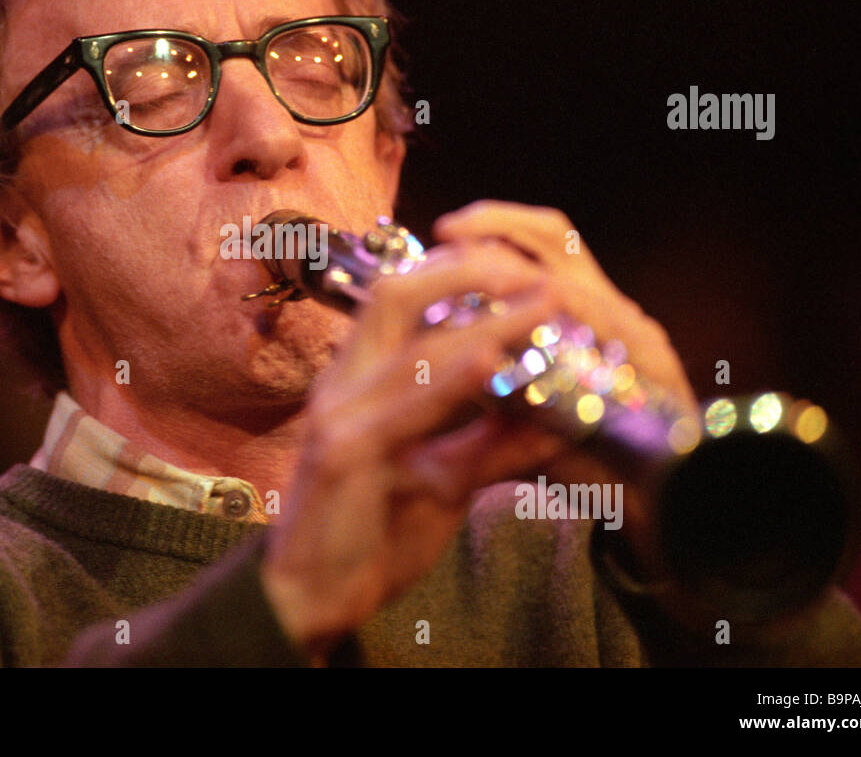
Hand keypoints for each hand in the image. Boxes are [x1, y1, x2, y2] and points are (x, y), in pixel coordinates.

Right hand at [260, 200, 695, 658]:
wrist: (307, 597)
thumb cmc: (368, 531)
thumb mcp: (437, 479)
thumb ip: (486, 444)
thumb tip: (552, 418)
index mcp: (357, 380)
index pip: (399, 298)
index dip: (457, 270)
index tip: (519, 263)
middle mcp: (342, 386)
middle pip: (395, 296)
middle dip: (468, 272)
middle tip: (535, 271)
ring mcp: (338, 418)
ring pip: (413, 353)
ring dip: (485, 324)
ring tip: (541, 305)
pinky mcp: (343, 459)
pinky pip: (405, 416)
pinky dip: (450, 386)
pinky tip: (489, 364)